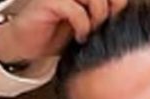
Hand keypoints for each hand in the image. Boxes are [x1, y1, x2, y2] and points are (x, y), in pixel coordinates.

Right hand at [0, 0, 128, 62]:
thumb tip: (123, 11)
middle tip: (102, 26)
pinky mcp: (48, 1)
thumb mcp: (88, 25)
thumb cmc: (57, 34)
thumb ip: (104, 14)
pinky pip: (75, 9)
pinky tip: (80, 36)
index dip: (119, 3)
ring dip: (97, 17)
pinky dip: (83, 25)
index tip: (113, 20)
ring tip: (91, 31)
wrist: (27, 44)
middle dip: (110, 9)